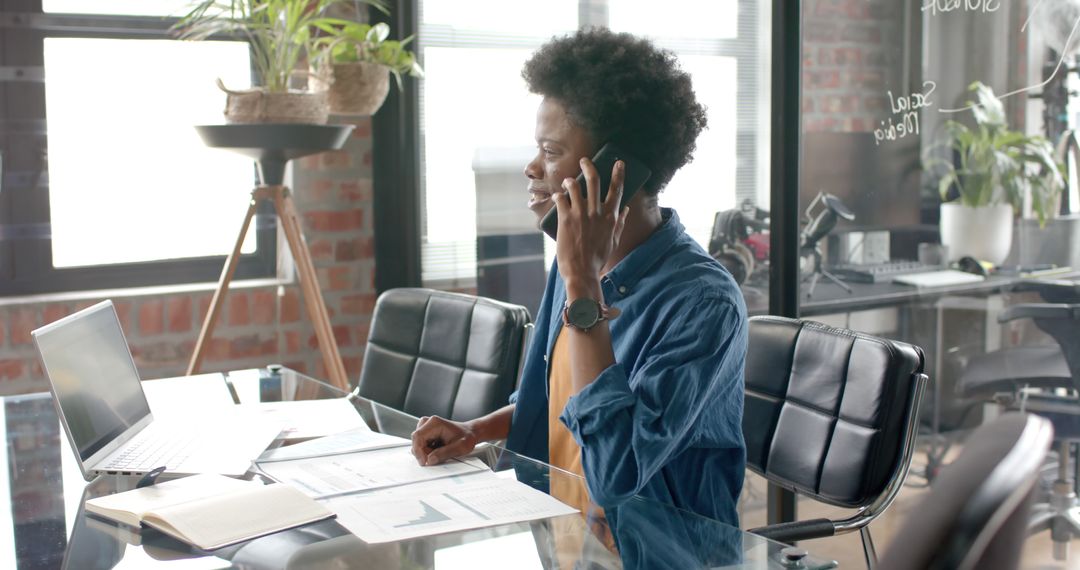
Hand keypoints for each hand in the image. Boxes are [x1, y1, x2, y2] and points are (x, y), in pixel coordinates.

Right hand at [410, 415, 476, 465]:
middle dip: (424, 453)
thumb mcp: (460, 447)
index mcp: (435, 423)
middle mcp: (428, 423)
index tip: (424, 462)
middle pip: (416, 441)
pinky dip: (428, 451)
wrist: (470, 433)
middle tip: (437, 457)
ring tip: (441, 451)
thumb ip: (444, 453)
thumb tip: (430, 460)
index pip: (418, 436)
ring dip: (426, 452)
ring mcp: (426, 427)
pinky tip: (439, 450)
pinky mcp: (426, 433)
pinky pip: (421, 445)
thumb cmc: (466, 437)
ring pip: (418, 444)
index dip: (418, 451)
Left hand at [552, 158, 629, 293]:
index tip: (619, 163)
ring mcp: (581, 214)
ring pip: (575, 186)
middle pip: (595, 180)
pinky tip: (556, 196)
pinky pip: (561, 199)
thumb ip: (620, 223)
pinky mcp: (566, 219)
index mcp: (611, 217)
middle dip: (589, 167)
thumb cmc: (598, 258)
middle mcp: (597, 212)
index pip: (617, 189)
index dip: (619, 174)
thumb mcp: (614, 240)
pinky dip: (558, 195)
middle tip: (584, 161)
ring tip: (567, 181)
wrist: (582, 271)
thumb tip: (626, 210)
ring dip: (570, 181)